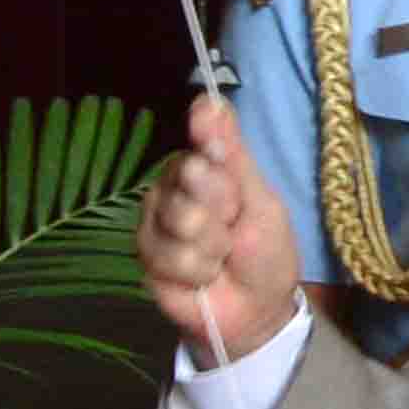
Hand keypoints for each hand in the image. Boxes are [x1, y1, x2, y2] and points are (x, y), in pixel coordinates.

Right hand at [143, 91, 301, 367]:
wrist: (255, 310)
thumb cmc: (264, 251)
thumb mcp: (261, 199)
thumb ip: (232, 153)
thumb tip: (207, 99)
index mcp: (204, 164)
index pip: (203, 141)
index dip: (224, 171)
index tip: (235, 193)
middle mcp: (174, 184)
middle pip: (191, 177)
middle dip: (223, 212)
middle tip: (234, 229)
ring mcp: (155, 218)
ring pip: (181, 218)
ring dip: (212, 247)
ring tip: (221, 257)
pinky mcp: (145, 252)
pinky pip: (169, 253)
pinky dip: (197, 270)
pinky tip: (204, 276)